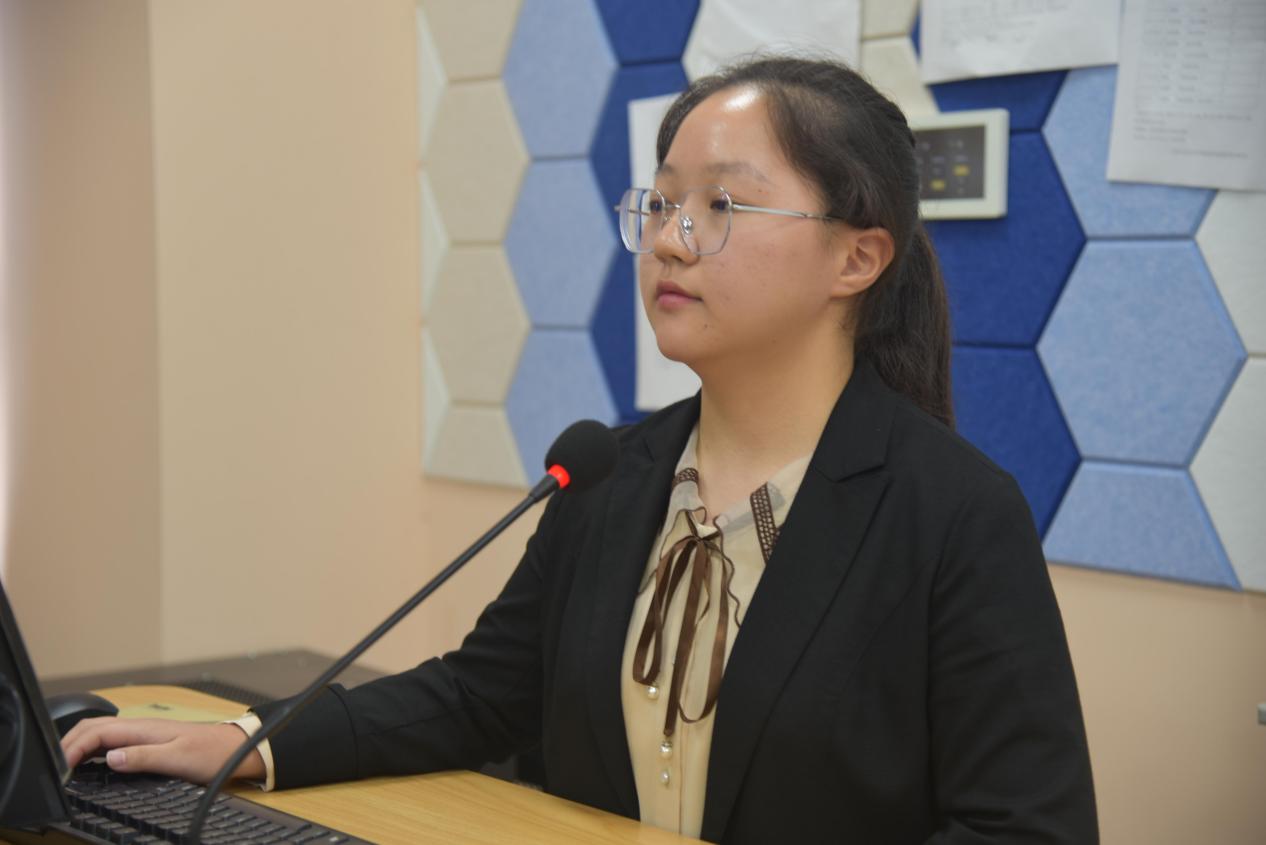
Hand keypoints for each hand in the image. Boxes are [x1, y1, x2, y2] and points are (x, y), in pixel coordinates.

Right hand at [60, 718, 265, 783]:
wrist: (237, 750)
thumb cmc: (212, 753)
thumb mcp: (177, 758)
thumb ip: (143, 758)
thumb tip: (111, 758)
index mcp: (142, 729)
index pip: (96, 731)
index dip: (73, 747)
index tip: (61, 769)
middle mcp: (140, 728)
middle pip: (93, 728)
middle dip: (68, 744)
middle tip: (55, 768)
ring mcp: (143, 734)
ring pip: (101, 734)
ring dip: (79, 745)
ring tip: (65, 766)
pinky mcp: (149, 743)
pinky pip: (113, 742)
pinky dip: (94, 750)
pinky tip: (91, 763)